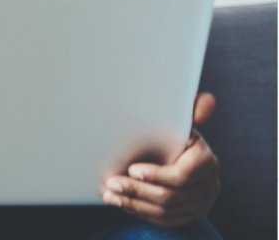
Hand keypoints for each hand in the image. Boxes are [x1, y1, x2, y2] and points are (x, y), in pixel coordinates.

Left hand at [101, 92, 220, 227]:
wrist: (178, 157)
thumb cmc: (173, 137)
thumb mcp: (180, 123)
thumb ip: (190, 112)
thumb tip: (206, 101)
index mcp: (206, 161)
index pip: (181, 176)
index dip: (155, 175)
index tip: (131, 169)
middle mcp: (209, 185)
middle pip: (170, 196)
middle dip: (137, 190)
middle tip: (111, 183)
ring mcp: (201, 203)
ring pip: (165, 211)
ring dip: (134, 203)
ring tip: (110, 194)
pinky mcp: (189, 215)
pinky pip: (164, 220)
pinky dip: (139, 212)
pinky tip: (121, 202)